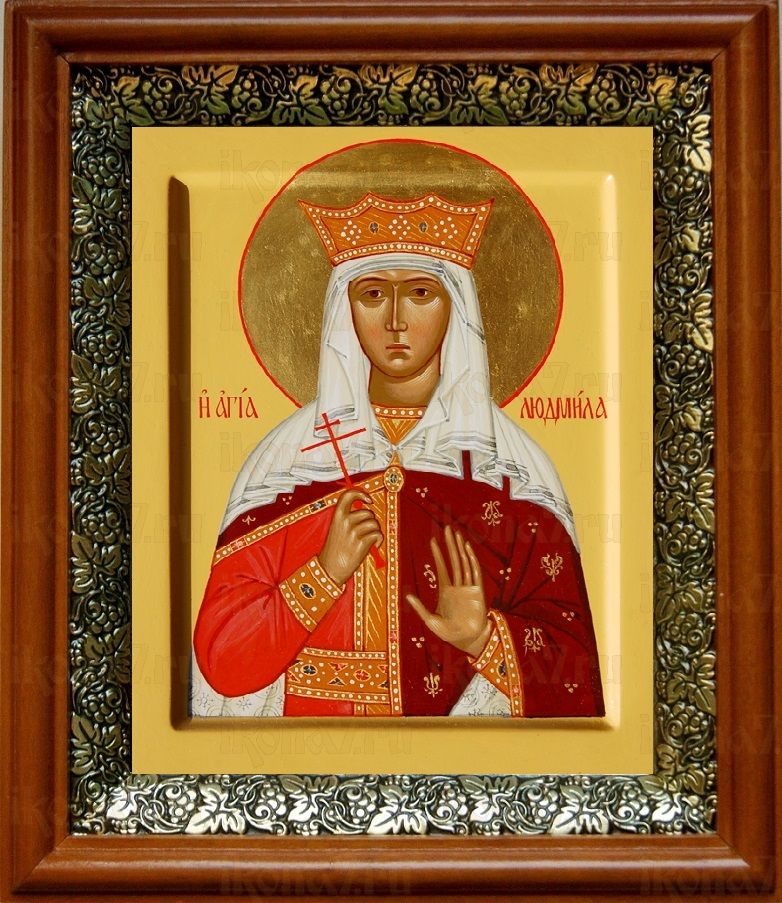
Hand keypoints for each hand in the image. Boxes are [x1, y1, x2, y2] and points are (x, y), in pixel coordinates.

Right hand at [319, 488, 382, 585]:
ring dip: (375, 531)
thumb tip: (367, 511)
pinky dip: (379, 541)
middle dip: (371, 521)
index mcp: (337, 516)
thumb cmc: (335, 550)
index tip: (368, 500)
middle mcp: (346, 521)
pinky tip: (373, 547)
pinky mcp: (362, 543)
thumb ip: (348, 518)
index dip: (361, 494)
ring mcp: (354, 532)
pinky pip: (378, 534)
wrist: (330, 570)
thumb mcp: (336, 529)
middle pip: (368, 513)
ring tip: (368, 540)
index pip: (349, 495)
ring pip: (374, 523)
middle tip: (366, 532)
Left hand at [405, 526, 491, 656]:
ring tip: (456, 535)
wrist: (467, 641)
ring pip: (464, 563)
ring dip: (460, 549)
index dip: (438, 554)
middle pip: (454, 560)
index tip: (433, 540)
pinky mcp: (477, 592)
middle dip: (450, 544)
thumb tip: (406, 596)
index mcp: (446, 591)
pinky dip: (471, 560)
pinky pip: (474, 573)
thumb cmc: (448, 633)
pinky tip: (467, 549)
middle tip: (447, 528)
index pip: (442, 567)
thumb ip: (420, 608)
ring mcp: (468, 588)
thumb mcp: (430, 620)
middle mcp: (457, 586)